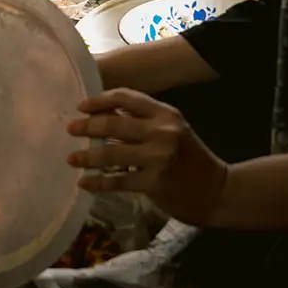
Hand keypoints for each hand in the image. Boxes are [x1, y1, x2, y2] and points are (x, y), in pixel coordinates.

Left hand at [66, 88, 227, 225]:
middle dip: (87, 126)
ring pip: (111, 153)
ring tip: (71, 158)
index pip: (126, 97)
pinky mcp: (155, 183)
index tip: (81, 106)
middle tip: (70, 129)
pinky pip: (117, 181)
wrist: (217, 190)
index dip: (99, 100)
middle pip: (113, 123)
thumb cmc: (188, 157)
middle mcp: (162, 132)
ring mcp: (159, 157)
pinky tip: (83, 182)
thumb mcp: (171, 129)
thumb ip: (141, 119)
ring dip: (87, 156)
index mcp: (165, 114)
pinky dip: (97, 182)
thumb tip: (99, 112)